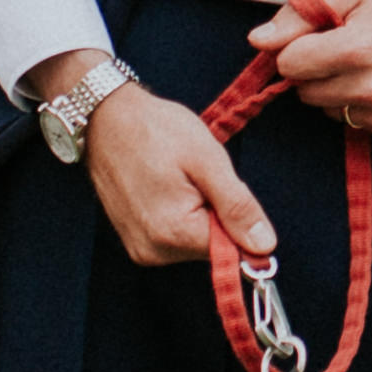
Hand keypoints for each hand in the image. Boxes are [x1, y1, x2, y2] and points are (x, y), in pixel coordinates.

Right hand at [31, 59, 274, 274]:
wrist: (105, 119)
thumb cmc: (156, 130)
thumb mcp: (207, 160)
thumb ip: (238, 207)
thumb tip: (265, 248)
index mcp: (174, 233)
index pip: (232, 250)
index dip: (238, 218)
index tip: (219, 186)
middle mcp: (154, 252)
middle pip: (212, 247)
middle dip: (215, 212)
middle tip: (196, 176)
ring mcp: (141, 249)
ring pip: (195, 242)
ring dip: (198, 212)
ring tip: (178, 178)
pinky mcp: (135, 242)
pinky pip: (175, 237)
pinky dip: (180, 214)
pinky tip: (166, 187)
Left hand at [254, 0, 371, 144]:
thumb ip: (301, 16)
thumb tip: (258, 41)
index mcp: (357, 48)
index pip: (289, 65)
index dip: (298, 48)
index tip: (318, 37)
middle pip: (306, 93)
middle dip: (316, 71)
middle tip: (347, 48)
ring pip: (331, 112)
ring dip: (340, 92)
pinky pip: (361, 126)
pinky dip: (366, 108)